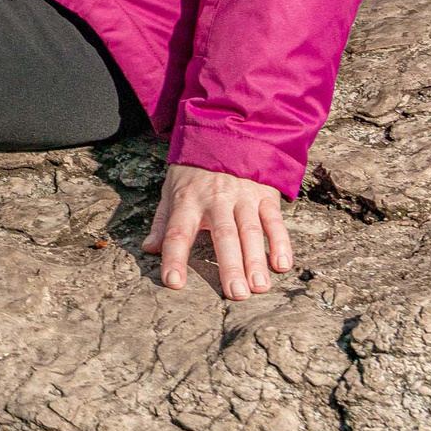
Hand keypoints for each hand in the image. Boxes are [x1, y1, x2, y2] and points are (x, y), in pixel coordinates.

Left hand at [143, 164, 291, 297]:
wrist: (226, 136)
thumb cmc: (194, 171)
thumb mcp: (171, 190)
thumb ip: (163, 222)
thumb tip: (148, 249)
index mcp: (187, 200)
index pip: (178, 232)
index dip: (175, 257)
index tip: (173, 283)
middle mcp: (216, 199)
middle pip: (223, 235)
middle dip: (229, 265)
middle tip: (235, 294)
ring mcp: (243, 197)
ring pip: (250, 231)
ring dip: (255, 260)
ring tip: (259, 288)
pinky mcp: (265, 195)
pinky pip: (274, 220)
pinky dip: (280, 242)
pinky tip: (282, 265)